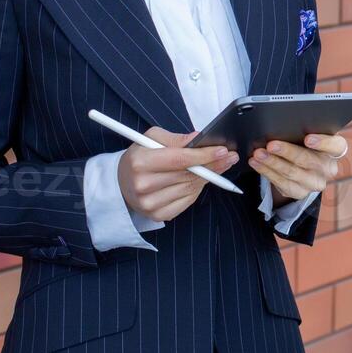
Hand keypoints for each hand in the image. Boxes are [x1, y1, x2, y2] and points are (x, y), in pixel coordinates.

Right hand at [116, 126, 238, 221]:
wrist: (122, 182)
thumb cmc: (140, 157)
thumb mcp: (152, 139)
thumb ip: (176, 138)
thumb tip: (198, 138)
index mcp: (140, 162)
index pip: (179, 159)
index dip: (203, 155)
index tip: (222, 150)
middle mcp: (143, 185)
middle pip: (188, 174)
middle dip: (213, 165)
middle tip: (230, 157)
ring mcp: (150, 203)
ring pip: (190, 188)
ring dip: (208, 177)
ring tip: (218, 166)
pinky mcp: (158, 215)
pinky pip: (188, 201)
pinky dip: (198, 189)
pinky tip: (201, 180)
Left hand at [249, 134, 346, 201]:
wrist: (304, 165)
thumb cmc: (306, 142)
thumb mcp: (309, 133)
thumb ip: (303, 129)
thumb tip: (282, 124)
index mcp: (336, 149)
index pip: (335, 145)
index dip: (323, 142)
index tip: (308, 138)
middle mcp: (329, 168)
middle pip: (308, 160)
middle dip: (287, 151)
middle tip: (271, 144)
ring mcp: (315, 183)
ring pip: (292, 173)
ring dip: (272, 163)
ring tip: (258, 153)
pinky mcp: (301, 193)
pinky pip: (282, 184)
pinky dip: (267, 172)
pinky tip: (256, 163)